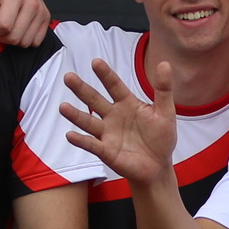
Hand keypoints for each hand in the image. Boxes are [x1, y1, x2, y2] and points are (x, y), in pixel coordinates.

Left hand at [0, 0, 52, 45]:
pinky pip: (36, 41)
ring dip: (12, 38)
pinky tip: (17, 27)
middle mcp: (32, 3)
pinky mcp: (46, 17)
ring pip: (25, 42)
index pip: (4, 26)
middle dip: (1, 36)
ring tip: (7, 25)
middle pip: (15, 37)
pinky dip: (24, 38)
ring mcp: (41, 11)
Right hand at [61, 56, 176, 189]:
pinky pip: (91, 145)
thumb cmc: (160, 137)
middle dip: (81, 89)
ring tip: (63, 107)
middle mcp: (113, 116)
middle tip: (68, 77)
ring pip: (88, 122)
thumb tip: (164, 63)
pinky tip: (70, 135)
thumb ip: (163, 89)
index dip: (105, 75)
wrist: (159, 166)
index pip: (114, 86)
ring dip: (75, 115)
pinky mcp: (106, 151)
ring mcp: (107, 133)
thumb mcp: (165, 112)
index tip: (95, 62)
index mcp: (127, 103)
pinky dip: (81, 141)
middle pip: (94, 100)